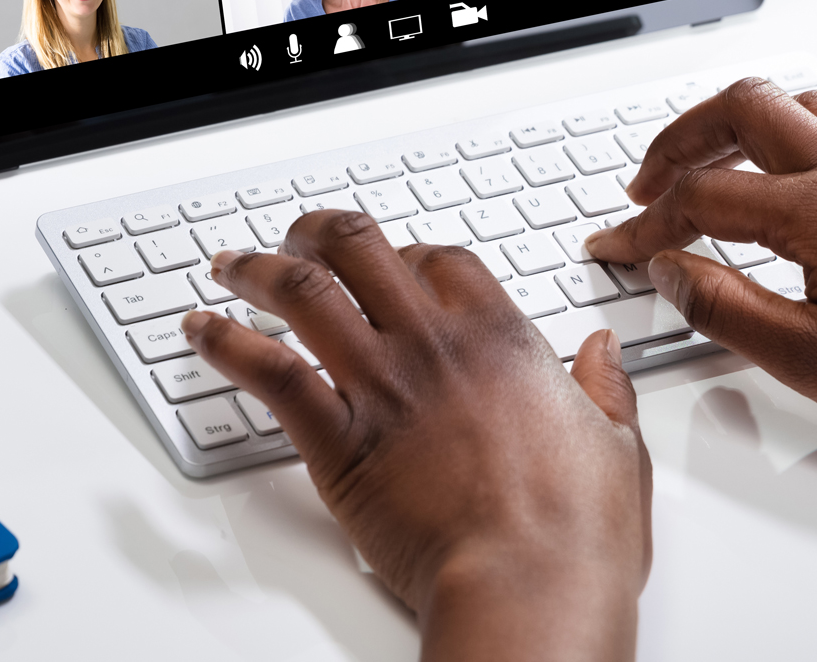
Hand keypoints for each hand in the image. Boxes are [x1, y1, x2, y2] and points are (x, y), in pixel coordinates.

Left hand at [183, 208, 650, 658]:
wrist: (529, 582)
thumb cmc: (575, 530)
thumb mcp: (617, 444)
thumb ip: (603, 388)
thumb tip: (602, 354)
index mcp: (500, 337)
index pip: (438, 259)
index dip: (406, 252)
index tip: (390, 261)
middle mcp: (433, 345)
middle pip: (358, 248)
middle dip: (316, 233)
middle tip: (295, 239)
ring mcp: (380, 387)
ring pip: (302, 292)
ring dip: (257, 270)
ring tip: (231, 266)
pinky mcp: (337, 441)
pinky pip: (268, 371)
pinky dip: (225, 342)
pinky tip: (200, 331)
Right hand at [582, 80, 816, 503]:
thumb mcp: (813, 365)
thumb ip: (727, 311)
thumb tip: (672, 274)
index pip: (703, 199)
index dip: (645, 224)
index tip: (616, 250)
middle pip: (748, 110)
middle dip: (681, 139)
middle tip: (647, 184)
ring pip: (814, 105)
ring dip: (753, 123)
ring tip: (717, 160)